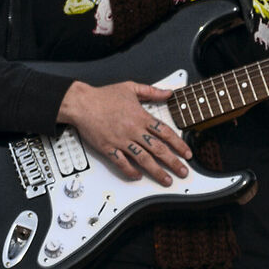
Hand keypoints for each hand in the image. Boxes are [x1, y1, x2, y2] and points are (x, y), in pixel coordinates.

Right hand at [60, 80, 193, 185]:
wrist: (81, 103)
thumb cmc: (103, 96)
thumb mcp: (130, 88)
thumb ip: (151, 91)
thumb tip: (168, 92)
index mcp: (141, 117)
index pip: (165, 133)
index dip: (179, 144)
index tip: (187, 153)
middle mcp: (133, 130)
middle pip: (158, 149)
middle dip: (173, 162)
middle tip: (183, 172)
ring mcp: (121, 141)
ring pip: (143, 159)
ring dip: (156, 171)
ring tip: (167, 180)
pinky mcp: (108, 148)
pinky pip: (121, 163)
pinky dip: (130, 171)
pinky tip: (138, 176)